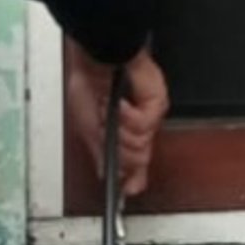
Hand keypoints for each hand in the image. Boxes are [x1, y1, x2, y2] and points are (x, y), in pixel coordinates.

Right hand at [68, 48, 169, 199]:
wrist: (96, 55)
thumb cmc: (88, 81)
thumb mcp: (88, 127)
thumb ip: (102, 154)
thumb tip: (106, 174)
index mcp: (122, 130)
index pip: (134, 162)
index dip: (133, 177)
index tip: (128, 189)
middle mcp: (138, 125)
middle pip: (138, 159)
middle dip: (120, 151)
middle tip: (108, 132)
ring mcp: (149, 115)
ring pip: (140, 147)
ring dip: (119, 131)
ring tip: (111, 111)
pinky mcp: (156, 104)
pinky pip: (143, 127)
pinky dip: (128, 117)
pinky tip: (121, 104)